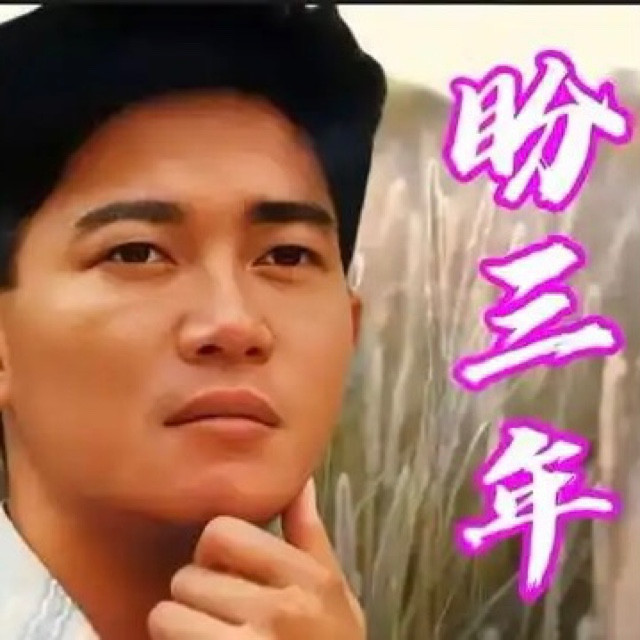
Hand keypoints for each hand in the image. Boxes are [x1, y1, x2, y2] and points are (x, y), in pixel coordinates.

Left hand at [147, 478, 365, 638]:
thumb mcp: (333, 590)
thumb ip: (310, 534)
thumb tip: (301, 480)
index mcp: (306, 578)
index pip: (221, 532)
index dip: (213, 550)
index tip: (226, 570)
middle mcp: (280, 613)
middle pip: (187, 576)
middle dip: (193, 594)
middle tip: (214, 612)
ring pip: (166, 617)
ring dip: (176, 629)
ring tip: (202, 636)